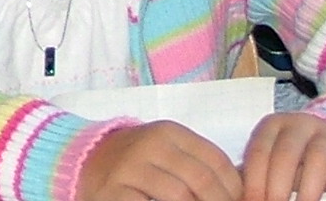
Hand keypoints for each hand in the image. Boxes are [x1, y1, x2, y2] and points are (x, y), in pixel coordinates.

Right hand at [79, 121, 241, 200]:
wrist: (86, 160)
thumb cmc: (138, 160)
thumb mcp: (168, 151)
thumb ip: (197, 164)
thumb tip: (239, 192)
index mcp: (169, 132)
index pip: (216, 160)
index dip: (235, 188)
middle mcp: (150, 145)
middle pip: (202, 181)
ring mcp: (131, 168)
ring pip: (181, 196)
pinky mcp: (116, 192)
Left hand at [240, 113, 325, 200]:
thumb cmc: (295, 157)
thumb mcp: (273, 160)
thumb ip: (256, 176)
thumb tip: (235, 195)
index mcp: (273, 126)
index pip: (259, 152)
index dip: (254, 181)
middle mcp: (300, 123)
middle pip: (286, 152)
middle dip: (278, 186)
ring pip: (319, 156)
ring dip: (309, 188)